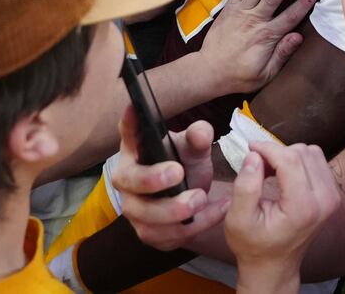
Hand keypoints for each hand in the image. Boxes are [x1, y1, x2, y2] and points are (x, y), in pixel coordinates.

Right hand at [111, 108, 228, 250]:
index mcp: (135, 151)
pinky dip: (195, 226)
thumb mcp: (194, 150)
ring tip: (202, 197)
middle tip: (178, 172)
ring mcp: (135, 210)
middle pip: (130, 182)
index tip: (134, 108)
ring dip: (175, 210)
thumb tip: (200, 132)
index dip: (129, 123)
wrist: (193, 200)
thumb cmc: (185, 165)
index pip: (127, 134)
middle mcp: (128, 180)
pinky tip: (217, 211)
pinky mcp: (149, 234)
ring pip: (147, 217)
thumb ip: (199, 138)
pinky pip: (167, 236)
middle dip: (153, 179)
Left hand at [200, 0, 320, 95]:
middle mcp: (255, 20)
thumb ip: (282, 54)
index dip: (304, 2)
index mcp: (267, 36)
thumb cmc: (241, 75)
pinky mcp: (228, 10)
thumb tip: (298, 36)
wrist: (210, 71)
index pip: (291, 16)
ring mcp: (240, 13)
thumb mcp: (266, 73)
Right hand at [227, 141, 341, 286]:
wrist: (274, 265)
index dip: (267, 148)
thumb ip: (245, 186)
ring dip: (287, 155)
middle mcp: (325, 200)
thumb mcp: (238, 220)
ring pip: (311, 152)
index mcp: (303, 208)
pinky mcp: (332, 193)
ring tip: (269, 171)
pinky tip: (282, 175)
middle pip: (301, 153)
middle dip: (276, 152)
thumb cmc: (254, 246)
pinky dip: (297, 161)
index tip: (249, 148)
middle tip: (257, 166)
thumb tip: (254, 155)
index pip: (290, 160)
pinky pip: (317, 161)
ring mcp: (332, 197)